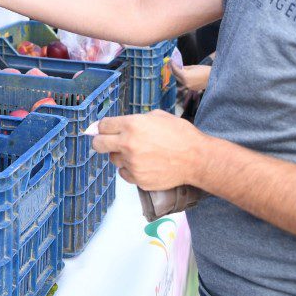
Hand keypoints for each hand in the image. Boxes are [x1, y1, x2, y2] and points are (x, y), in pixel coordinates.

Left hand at [89, 111, 206, 189]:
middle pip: (98, 144)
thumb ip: (136, 119)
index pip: (103, 126)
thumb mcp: (157, 116)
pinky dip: (130, 170)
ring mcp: (132, 163)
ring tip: (138, 153)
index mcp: (131, 125)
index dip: (103, 127)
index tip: (104, 130)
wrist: (196, 159)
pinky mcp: (138, 179)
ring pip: (113, 160)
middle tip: (105, 142)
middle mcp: (128, 144)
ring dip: (120, 156)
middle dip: (100, 142)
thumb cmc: (181, 135)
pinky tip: (143, 164)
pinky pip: (124, 173)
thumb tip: (121, 124)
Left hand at [172, 63, 210, 92]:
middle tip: (171, 64)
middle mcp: (185, 83)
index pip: (175, 70)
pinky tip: (184, 74)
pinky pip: (185, 83)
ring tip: (177, 68)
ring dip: (178, 74)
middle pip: (176, 76)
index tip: (170, 60)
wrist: (214, 78)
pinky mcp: (192, 89)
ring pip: (180, 80)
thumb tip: (178, 66)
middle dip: (174, 70)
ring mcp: (189, 87)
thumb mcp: (193, 67)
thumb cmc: (205, 70)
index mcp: (185, 76)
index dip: (172, 64)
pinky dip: (184, 78)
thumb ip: (184, 67)